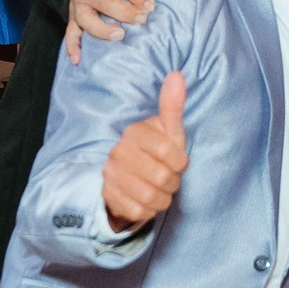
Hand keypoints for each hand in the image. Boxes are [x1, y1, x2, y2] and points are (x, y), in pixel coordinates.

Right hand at [67, 0, 176, 60]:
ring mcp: (79, 5)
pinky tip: (78, 60)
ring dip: (102, 30)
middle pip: (105, 3)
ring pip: (86, 19)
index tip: (151, 5)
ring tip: (120, 35)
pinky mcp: (73, 17)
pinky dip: (72, 46)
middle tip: (142, 20)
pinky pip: (70, 33)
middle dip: (124, 13)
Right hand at [102, 70, 187, 230]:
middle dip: (173, 182)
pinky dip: (150, 210)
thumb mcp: (169, 131)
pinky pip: (139, 212)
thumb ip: (173, 106)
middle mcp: (118, 152)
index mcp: (135, 132)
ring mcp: (110, 175)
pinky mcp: (108, 197)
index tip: (178, 161)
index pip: (169, 152)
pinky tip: (147, 200)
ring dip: (163, 197)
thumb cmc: (157, 151)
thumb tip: (177, 75)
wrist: (131, 177)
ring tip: (160, 189)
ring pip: (151, 197)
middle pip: (162, 177)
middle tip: (169, 178)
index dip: (180, 162)